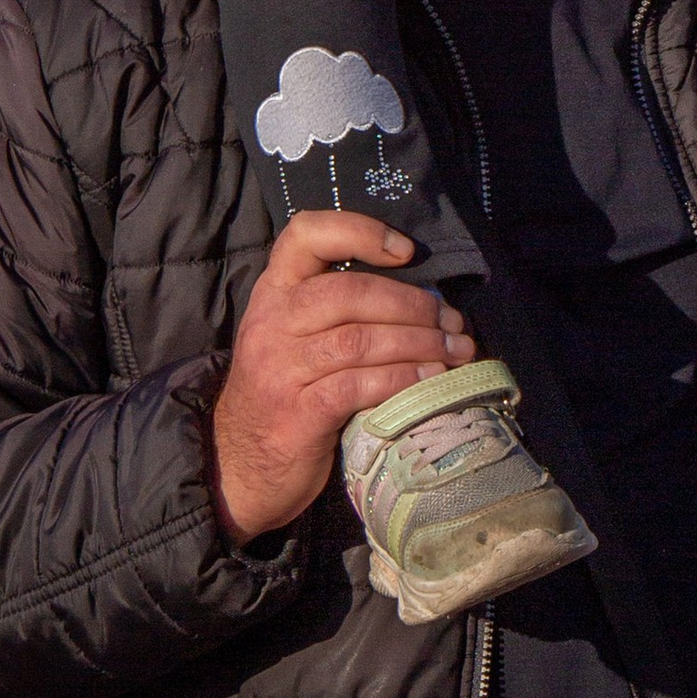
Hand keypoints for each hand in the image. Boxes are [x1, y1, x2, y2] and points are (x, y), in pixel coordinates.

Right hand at [208, 211, 475, 542]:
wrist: (241, 466)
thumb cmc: (286, 393)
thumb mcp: (294, 338)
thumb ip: (337, 310)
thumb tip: (426, 298)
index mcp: (273, 292)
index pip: (304, 235)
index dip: (359, 231)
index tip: (406, 251)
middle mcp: (270, 322)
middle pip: (348, 292)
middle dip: (412, 304)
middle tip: (453, 322)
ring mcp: (279, 369)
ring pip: (359, 340)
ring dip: (418, 343)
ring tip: (455, 351)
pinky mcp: (297, 414)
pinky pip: (358, 385)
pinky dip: (401, 379)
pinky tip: (430, 380)